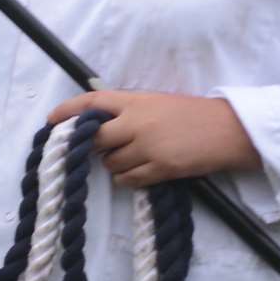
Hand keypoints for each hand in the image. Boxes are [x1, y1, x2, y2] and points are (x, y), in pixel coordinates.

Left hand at [48, 90, 260, 187]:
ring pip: (110, 162)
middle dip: (92, 146)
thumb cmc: (193, 114)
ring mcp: (148, 146)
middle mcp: (137, 121)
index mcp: (136, 100)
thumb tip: (100, 125)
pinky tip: (138, 172)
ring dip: (113, 164)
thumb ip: (129, 110)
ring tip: (131, 158)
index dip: (68, 111)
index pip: (92, 102)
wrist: (228, 130)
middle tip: (97, 149)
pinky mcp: (161, 168)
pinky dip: (127, 179)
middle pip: (95, 138)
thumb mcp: (157, 102)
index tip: (51, 120)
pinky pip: (128, 179)